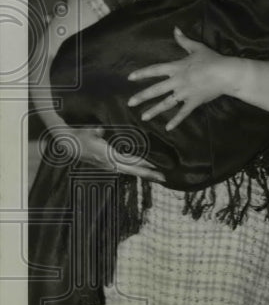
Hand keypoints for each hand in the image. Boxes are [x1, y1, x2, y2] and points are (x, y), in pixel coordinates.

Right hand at [50, 126, 165, 182]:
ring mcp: (110, 166)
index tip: (156, 164)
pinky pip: (126, 171)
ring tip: (160, 177)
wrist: (68, 144)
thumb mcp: (90, 129)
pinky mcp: (109, 167)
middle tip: (164, 177)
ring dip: (145, 175)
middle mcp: (110, 163)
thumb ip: (101, 128)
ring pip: (131, 172)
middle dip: (149, 174)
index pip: (129, 159)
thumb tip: (108, 126)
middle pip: (133, 169)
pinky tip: (147, 173)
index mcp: (107, 153)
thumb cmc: (80, 134)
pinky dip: (138, 172)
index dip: (142, 162)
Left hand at [127, 27, 230, 131]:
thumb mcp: (197, 48)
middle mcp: (177, 81)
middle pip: (156, 90)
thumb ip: (184, 40)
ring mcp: (185, 93)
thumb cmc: (212, 60)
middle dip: (142, 96)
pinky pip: (183, 113)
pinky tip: (168, 128)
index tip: (130, 78)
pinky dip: (176, 120)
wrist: (225, 73)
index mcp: (176, 68)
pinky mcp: (194, 102)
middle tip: (130, 103)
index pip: (155, 70)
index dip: (142, 73)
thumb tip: (175, 29)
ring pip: (166, 103)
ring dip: (154, 110)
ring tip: (144, 117)